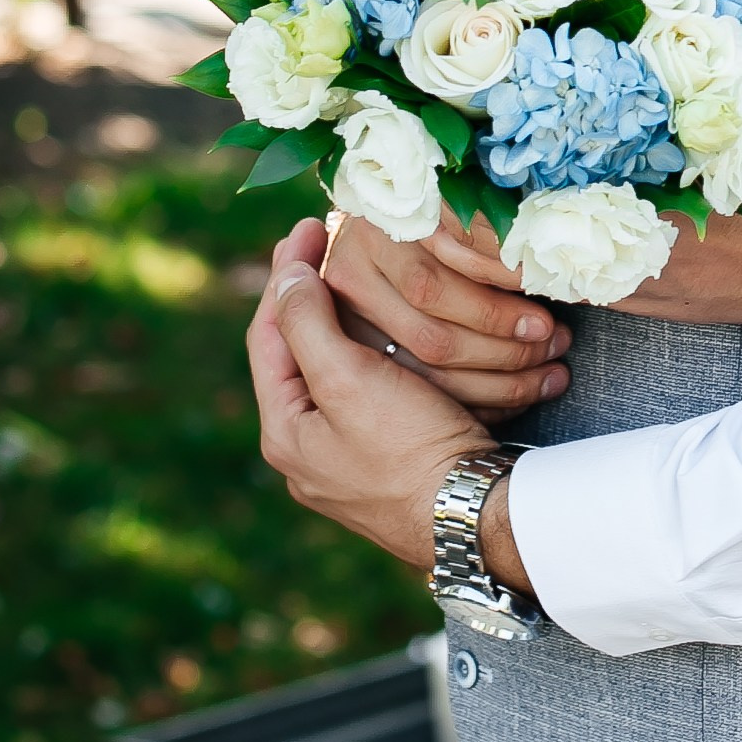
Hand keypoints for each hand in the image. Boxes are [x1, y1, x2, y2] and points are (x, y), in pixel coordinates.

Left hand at [247, 220, 534, 593]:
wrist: (474, 515)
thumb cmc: (410, 447)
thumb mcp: (348, 378)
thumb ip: (307, 325)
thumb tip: (287, 278)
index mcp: (284, 430)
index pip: (267, 334)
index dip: (284, 274)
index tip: (307, 226)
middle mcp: (305, 451)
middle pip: (297, 353)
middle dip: (310, 295)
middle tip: (329, 243)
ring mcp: (343, 462)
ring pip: (332, 373)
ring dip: (343, 321)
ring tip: (359, 275)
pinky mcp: (383, 465)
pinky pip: (365, 395)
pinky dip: (371, 353)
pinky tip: (392, 331)